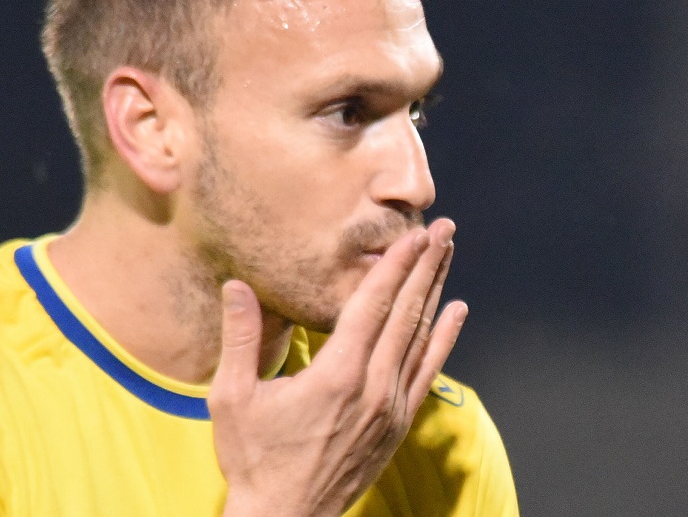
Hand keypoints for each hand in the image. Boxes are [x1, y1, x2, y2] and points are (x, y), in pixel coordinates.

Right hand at [209, 218, 465, 516]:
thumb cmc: (254, 459)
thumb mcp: (232, 398)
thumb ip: (240, 338)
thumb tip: (237, 286)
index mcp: (335, 376)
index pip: (372, 306)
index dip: (394, 267)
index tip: (412, 235)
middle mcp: (372, 388)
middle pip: (406, 314)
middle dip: (425, 267)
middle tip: (443, 229)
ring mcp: (390, 409)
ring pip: (421, 339)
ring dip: (436, 293)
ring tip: (448, 256)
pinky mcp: (397, 426)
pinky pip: (427, 373)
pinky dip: (443, 340)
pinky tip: (455, 314)